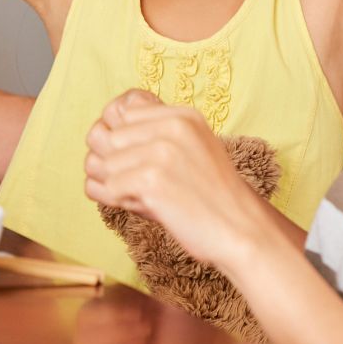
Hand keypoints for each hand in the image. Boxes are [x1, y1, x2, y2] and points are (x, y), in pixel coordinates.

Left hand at [84, 90, 261, 271]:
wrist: (245, 231)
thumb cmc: (211, 196)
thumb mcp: (191, 147)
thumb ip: (153, 133)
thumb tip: (97, 132)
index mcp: (182, 115)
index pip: (122, 112)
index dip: (121, 139)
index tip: (134, 159)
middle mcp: (171, 126)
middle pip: (108, 136)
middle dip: (113, 163)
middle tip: (135, 183)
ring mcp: (161, 152)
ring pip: (103, 162)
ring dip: (113, 184)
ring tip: (140, 196)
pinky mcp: (152, 180)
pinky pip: (108, 187)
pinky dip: (116, 200)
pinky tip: (141, 206)